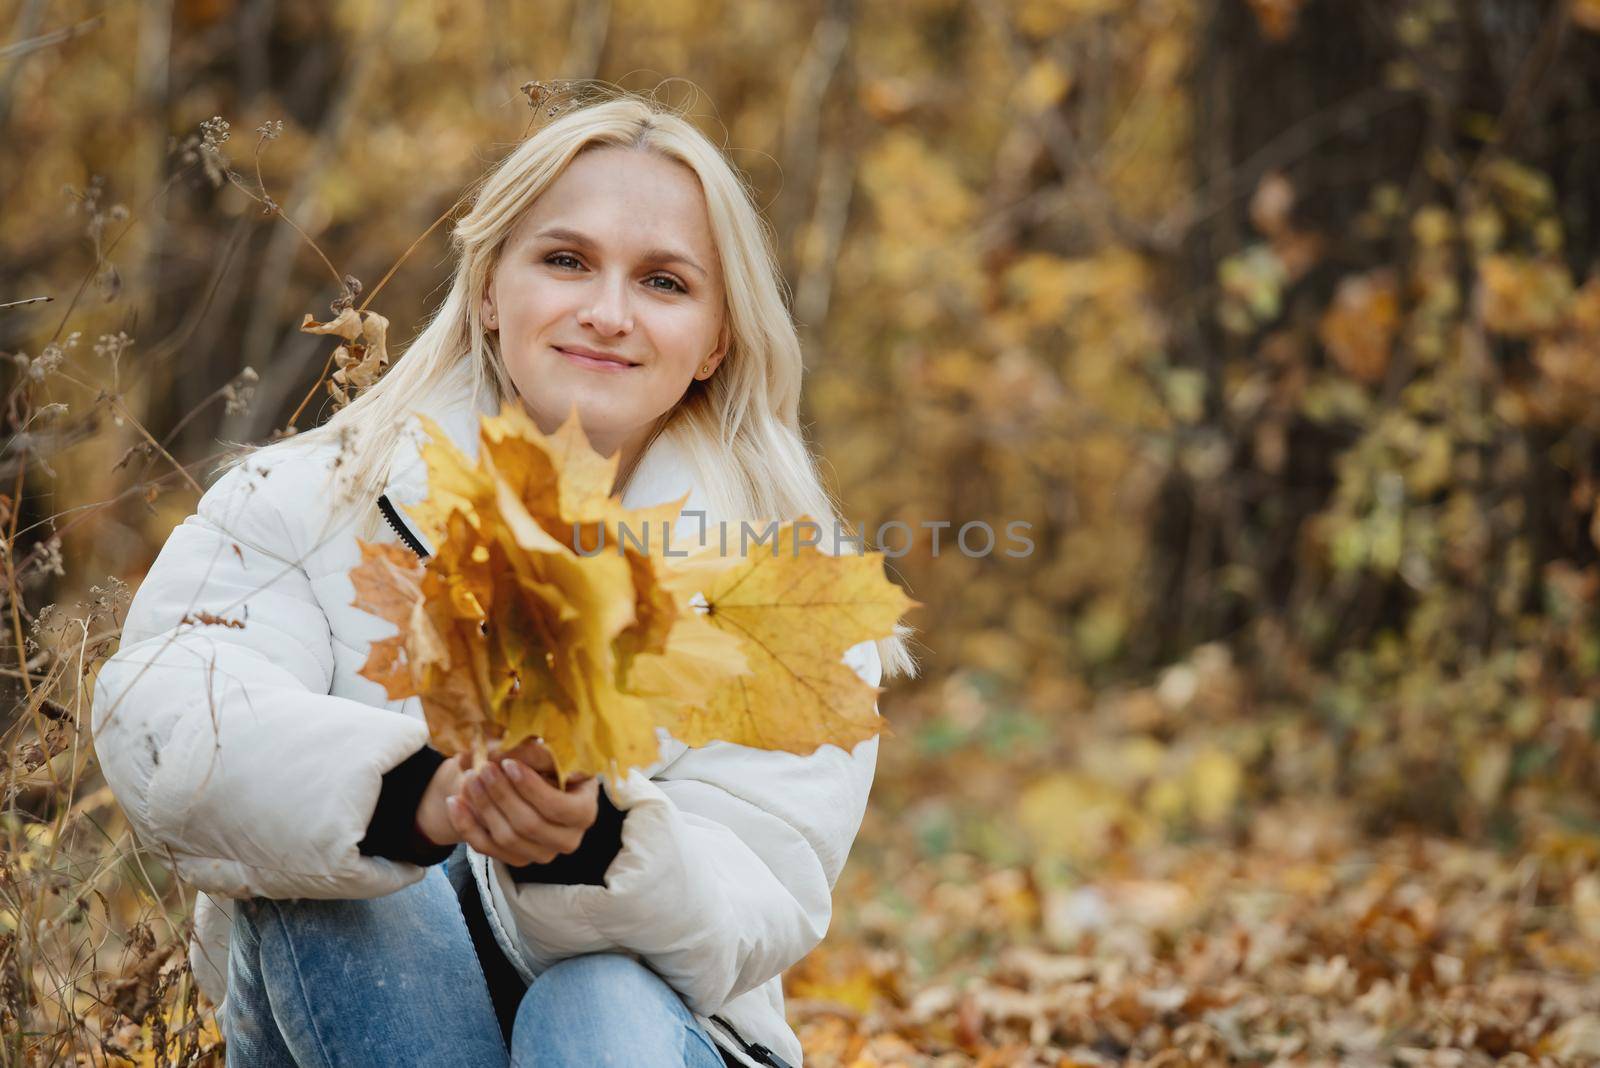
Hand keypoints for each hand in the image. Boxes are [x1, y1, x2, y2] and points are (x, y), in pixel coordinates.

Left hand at [449, 739, 600, 865]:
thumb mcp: (545, 752)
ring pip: (507, 838)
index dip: (531, 788)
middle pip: (530, 825)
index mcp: (584, 810)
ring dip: (484, 807)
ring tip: (469, 779)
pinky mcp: (517, 860)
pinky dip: (466, 825)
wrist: (523, 783)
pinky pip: (487, 849)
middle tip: (483, 768)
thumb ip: (534, 752)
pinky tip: (455, 801)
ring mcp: (542, 853)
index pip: (559, 808)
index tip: (508, 763)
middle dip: (502, 795)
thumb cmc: (542, 763)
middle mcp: (568, 838)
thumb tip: (514, 754)